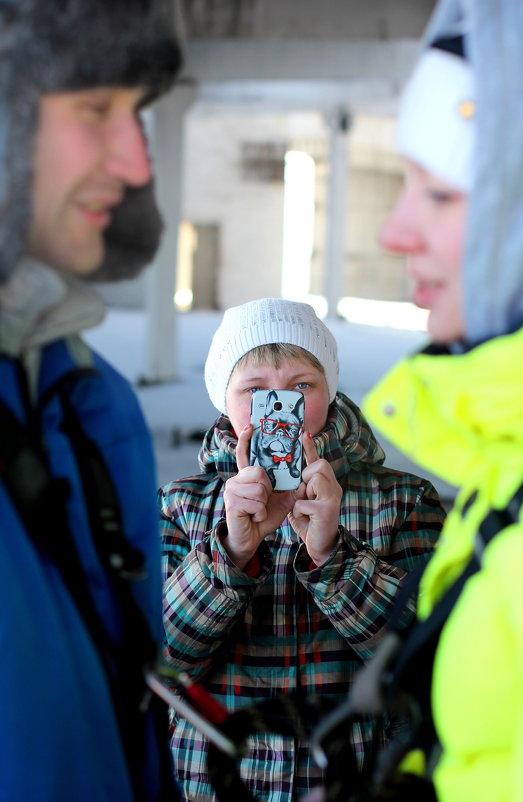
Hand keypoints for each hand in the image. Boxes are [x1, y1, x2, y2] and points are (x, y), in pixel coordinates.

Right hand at [222, 425, 297, 569]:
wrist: (249, 539)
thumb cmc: (262, 517)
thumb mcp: (282, 501)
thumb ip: (291, 487)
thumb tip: (305, 476)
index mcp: (247, 476)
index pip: (244, 454)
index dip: (246, 440)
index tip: (250, 426)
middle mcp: (236, 480)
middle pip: (260, 472)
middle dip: (268, 489)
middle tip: (263, 502)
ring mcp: (231, 490)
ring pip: (259, 488)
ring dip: (264, 504)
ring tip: (258, 511)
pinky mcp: (231, 503)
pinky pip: (256, 502)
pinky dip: (260, 513)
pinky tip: (254, 517)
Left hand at [288, 433, 341, 565]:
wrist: (322, 546)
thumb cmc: (310, 522)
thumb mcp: (301, 501)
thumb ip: (298, 487)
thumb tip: (289, 474)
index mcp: (327, 484)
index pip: (318, 461)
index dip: (310, 448)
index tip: (304, 433)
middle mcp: (334, 487)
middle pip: (318, 466)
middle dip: (307, 478)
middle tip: (306, 495)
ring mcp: (332, 497)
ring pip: (312, 480)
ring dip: (303, 495)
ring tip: (306, 507)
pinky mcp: (327, 509)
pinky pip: (304, 501)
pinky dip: (299, 512)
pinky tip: (306, 519)